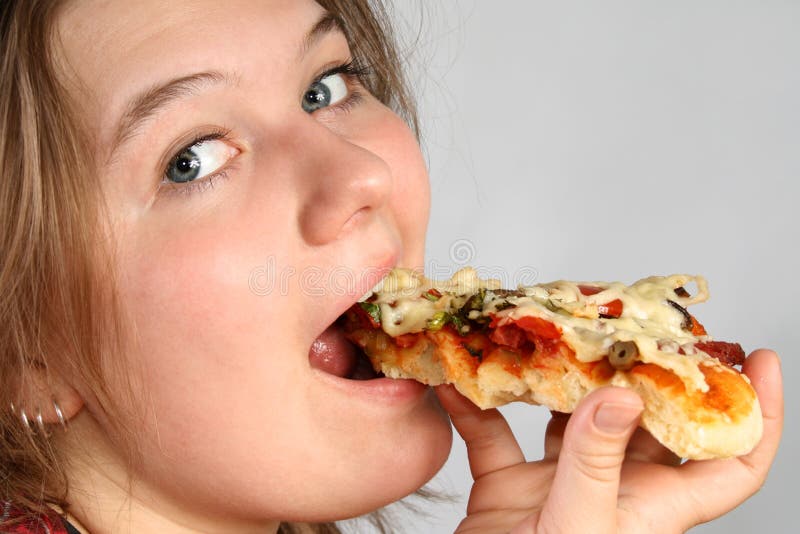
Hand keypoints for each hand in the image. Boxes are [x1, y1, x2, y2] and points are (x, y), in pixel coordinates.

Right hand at [435, 349, 782, 533]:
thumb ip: (596, 460)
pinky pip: (494, 433)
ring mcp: (559, 481)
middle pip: (646, 418)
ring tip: (552, 336)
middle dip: (644, 370)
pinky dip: (476, 406)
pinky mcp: (509, 483)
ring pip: (569, 415)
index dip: (758, 414)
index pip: (731, 462)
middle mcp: (613, 484)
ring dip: (558, 377)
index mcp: (652, 503)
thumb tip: (622, 396)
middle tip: (636, 324)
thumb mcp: (578, 524)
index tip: (762, 360)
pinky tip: (459, 381)